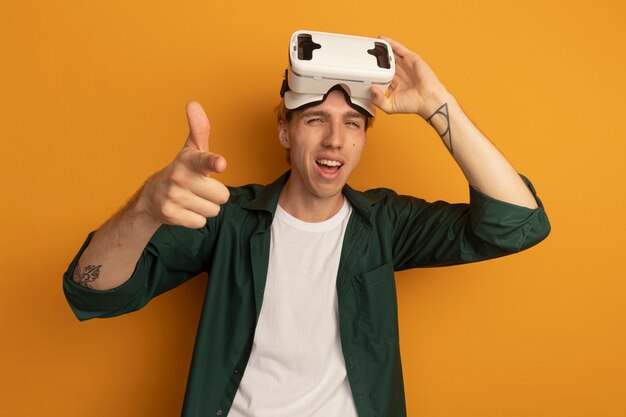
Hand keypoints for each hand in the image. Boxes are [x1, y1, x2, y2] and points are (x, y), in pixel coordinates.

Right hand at [138, 101, 229, 228]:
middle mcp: (179, 178)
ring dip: (206, 208)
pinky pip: (201, 222)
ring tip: (191, 199)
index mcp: (188, 161)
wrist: (151, 198)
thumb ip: (199, 130)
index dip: (212, 162)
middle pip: (222, 195)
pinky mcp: (171, 215)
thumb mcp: (191, 151)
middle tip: (199, 189)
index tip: (220, 163)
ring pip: (213, 210)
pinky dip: (196, 219)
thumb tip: (193, 103)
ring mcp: (173, 197)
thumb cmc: (181, 171)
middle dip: (215, 195)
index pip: (203, 160)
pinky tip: (184, 210)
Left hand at [371, 36, 449, 118]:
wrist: (428, 99)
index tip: (362, 67)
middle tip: (365, 52)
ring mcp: (405, 65)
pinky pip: (399, 48)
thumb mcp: (390, 106)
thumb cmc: (413, 104)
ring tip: (371, 43)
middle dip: (375, 57)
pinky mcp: (410, 58)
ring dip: (382, 48)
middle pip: (384, 62)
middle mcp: (399, 73)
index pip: (380, 74)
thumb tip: (370, 90)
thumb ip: (378, 100)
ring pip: (391, 54)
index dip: (372, 70)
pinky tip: (382, 39)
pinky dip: (391, 43)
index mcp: (393, 83)